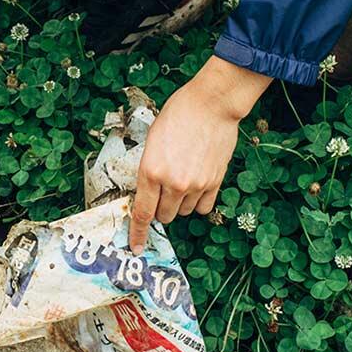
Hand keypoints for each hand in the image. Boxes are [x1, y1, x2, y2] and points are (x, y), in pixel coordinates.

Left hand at [130, 56, 270, 251]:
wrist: (211, 104)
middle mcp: (172, 183)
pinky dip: (197, 202)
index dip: (137, 234)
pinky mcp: (214, 183)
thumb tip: (148, 192)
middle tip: (163, 192)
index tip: (137, 247)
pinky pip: (203, 207)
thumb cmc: (178, 115)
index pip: (141, 213)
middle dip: (160, 210)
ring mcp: (195, 185)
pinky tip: (196, 185)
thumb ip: (149, 170)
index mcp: (150, 171)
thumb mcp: (152, 141)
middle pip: (163, 217)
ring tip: (182, 179)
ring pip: (183, 212)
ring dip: (179, 204)